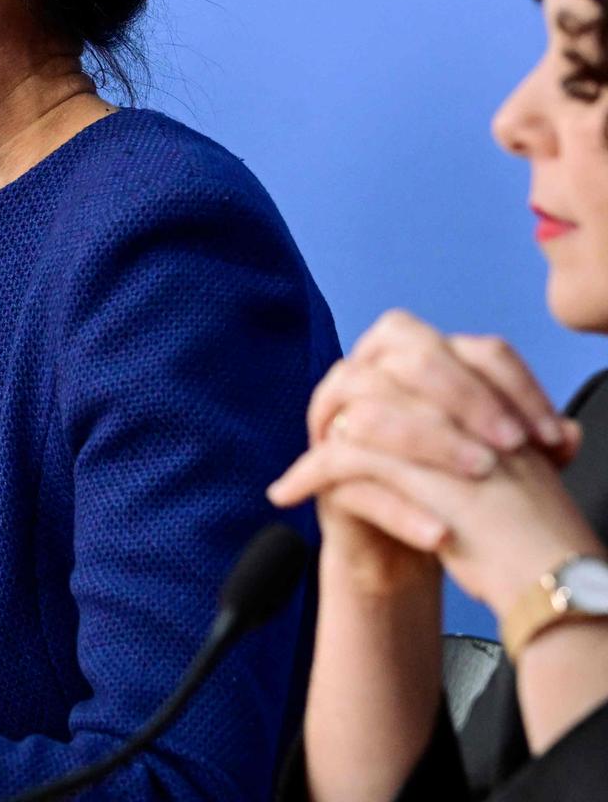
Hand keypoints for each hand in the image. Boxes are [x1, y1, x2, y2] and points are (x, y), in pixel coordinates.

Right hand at [273, 311, 578, 595]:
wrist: (406, 543)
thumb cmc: (451, 490)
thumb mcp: (494, 460)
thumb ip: (528, 440)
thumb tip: (571, 433)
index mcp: (415, 360)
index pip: (470, 349)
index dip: (514, 385)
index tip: (550, 434)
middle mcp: (368, 375)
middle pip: (412, 357)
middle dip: (466, 396)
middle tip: (511, 444)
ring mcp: (336, 418)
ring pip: (372, 409)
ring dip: (430, 440)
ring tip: (478, 474)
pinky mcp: (321, 469)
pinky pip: (349, 475)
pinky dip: (398, 506)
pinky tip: (439, 534)